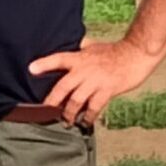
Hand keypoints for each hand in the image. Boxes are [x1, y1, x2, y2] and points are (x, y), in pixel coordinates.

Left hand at [28, 35, 156, 125]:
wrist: (135, 55)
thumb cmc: (114, 51)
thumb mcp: (93, 45)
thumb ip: (80, 48)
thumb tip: (70, 44)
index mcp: (79, 58)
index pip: (58, 59)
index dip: (44, 64)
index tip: (31, 70)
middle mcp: (84, 70)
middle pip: (63, 87)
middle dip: (52, 101)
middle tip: (45, 111)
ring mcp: (95, 81)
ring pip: (76, 100)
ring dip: (68, 113)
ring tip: (65, 121)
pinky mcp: (107, 90)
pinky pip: (94, 107)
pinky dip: (88, 117)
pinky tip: (85, 122)